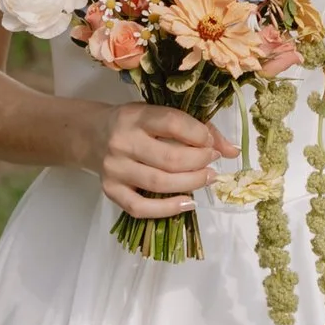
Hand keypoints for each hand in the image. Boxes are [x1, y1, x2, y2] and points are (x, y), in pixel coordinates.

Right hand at [96, 103, 227, 219]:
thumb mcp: (159, 115)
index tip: (211, 142)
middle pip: (169, 158)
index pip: (173, 123)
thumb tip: (233, 151)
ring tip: (207, 178)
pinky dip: (168, 209)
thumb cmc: (134, 124)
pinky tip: (188, 203)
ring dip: (191, 183)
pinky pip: (140, 208)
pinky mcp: (110, 191)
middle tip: (212, 162)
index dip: (199, 135)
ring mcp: (115, 169)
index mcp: (136, 116)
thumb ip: (196, 128)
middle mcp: (122, 142)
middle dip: (200, 162)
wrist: (91, 135)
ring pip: (159, 183)